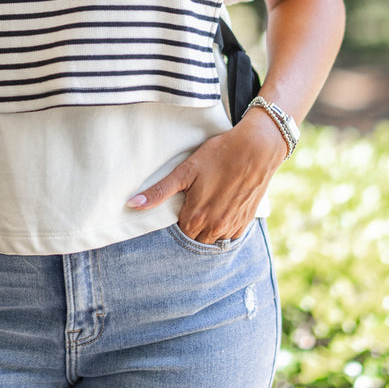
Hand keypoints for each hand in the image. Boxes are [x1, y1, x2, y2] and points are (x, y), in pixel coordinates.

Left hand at [126, 108, 287, 243]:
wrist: (256, 149)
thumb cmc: (219, 155)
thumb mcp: (185, 170)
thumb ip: (159, 191)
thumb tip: (132, 204)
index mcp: (196, 216)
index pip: (178, 232)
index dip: (178, 218)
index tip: (182, 203)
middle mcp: (215, 227)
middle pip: (195, 237)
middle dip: (192, 224)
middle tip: (195, 201)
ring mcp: (232, 227)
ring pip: (212, 239)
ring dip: (207, 228)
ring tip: (209, 203)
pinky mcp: (246, 222)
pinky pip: (229, 236)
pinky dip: (224, 227)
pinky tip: (223, 207)